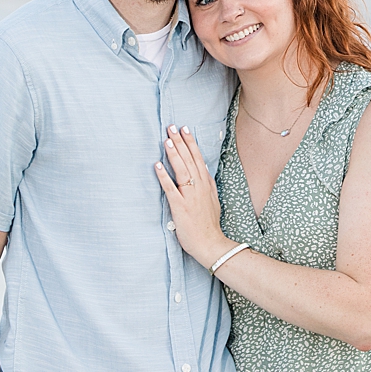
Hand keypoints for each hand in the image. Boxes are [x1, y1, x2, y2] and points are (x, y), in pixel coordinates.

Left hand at [154, 124, 230, 267]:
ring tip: (167, 140)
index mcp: (206, 185)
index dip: (191, 143)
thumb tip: (202, 173)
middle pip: (190, 160)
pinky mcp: (180, 207)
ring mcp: (190, 196)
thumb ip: (207, 186)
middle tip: (172, 126)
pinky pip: (171, 188)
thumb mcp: (212, 201)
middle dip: (180, 142)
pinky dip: (164, 176)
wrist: (211, 244)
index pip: (198, 159)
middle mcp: (199, 187)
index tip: (185, 129)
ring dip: (174, 154)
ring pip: (182, 170)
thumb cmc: (209, 224)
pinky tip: (157, 165)